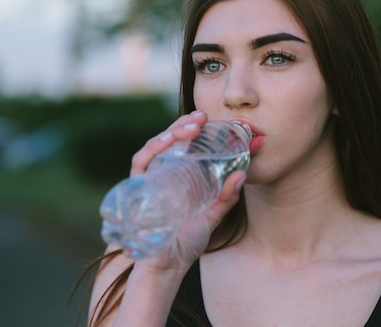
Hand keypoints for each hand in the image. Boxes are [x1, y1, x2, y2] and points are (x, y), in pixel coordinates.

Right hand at [127, 111, 245, 270]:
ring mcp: (148, 179)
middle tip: (202, 116)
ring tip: (192, 126)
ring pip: (155, 146)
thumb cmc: (186, 242)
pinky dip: (153, 148)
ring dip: (172, 132)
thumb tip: (242, 173)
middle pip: (169, 141)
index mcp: (178, 176)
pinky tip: (169, 140)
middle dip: (183, 125)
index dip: (193, 129)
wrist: (167, 264)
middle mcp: (161, 174)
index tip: (209, 119)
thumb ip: (226, 197)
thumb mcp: (211, 216)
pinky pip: (141, 162)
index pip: (182, 145)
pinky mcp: (138, 188)